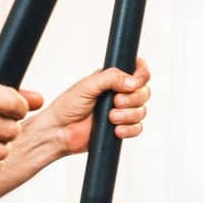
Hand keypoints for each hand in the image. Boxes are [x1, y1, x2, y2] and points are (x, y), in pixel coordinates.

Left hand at [32, 56, 152, 156]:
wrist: (59, 132)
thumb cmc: (67, 107)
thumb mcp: (87, 86)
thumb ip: (110, 78)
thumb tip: (132, 81)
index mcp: (112, 80)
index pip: (138, 70)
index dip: (141, 75)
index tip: (134, 82)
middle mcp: (119, 94)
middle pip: (144, 92)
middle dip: (133, 98)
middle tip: (116, 101)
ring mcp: (121, 112)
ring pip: (141, 111)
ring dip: (128, 115)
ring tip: (111, 117)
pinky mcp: (121, 128)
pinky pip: (137, 129)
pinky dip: (129, 129)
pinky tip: (115, 130)